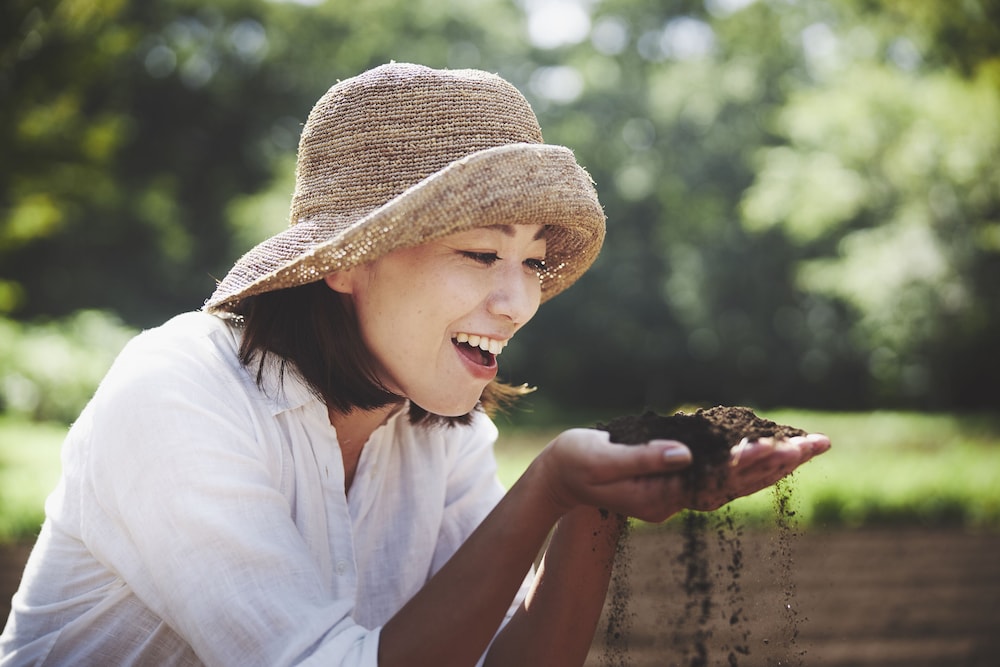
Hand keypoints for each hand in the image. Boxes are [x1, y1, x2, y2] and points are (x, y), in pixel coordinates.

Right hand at [534, 429, 829, 522]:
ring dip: (773, 465)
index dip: (748, 461)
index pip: (716, 478)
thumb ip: (644, 459)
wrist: (560, 479)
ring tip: (808, 448)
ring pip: (735, 482)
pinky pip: (722, 476)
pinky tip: (769, 454)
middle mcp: (677, 498)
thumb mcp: (603, 459)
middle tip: (820, 444)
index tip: (779, 446)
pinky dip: (748, 465)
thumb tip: (685, 454)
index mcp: (661, 494)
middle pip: (738, 483)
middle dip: (779, 463)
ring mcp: (678, 493)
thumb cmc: (575, 462)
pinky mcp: (676, 482)